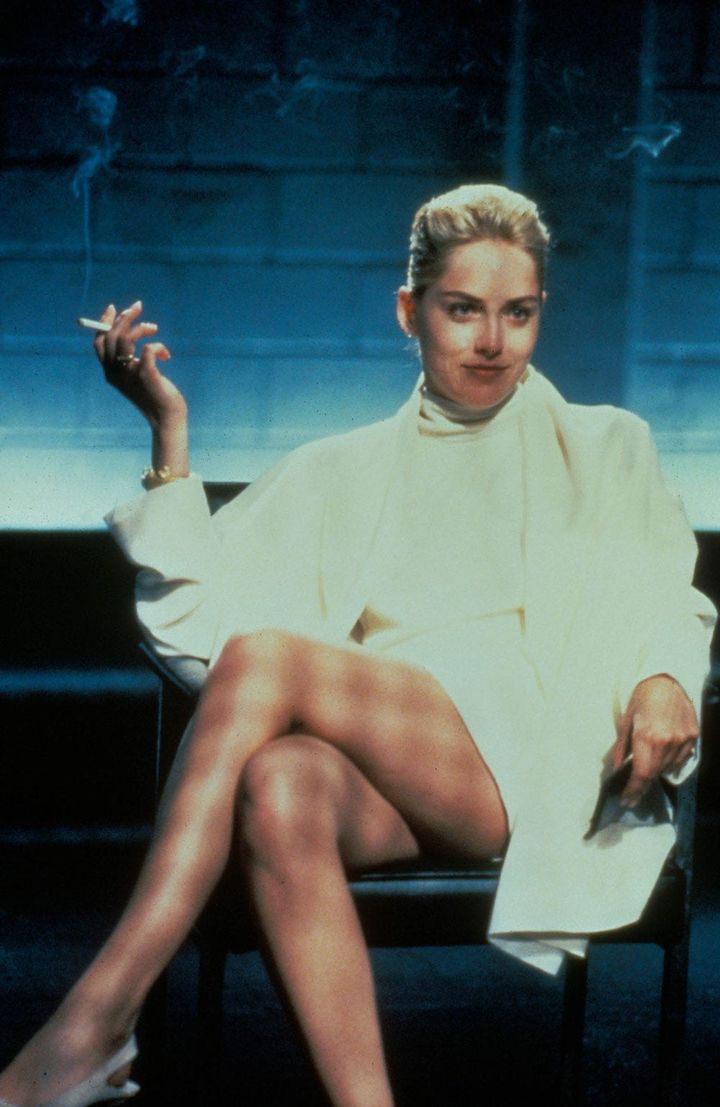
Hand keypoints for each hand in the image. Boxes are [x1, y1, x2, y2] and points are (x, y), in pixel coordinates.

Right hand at [94, 301, 187, 430]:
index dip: (104, 323)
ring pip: (126, 338)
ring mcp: (129, 374)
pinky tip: (165, 355)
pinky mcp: (146, 375)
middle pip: (111, 336)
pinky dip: (158, 346)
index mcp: (109, 372)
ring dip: (141, 327)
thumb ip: (128, 359)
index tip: (114, 308)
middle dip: (125, 317)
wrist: (165, 418)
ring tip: (154, 329)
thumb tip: (130, 332)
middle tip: (138, 307)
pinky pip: (149, 349)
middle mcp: (115, 373)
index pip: (99, 342)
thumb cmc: (153, 395)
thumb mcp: (135, 376)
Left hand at [611, 675, 698, 806]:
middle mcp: (667, 741)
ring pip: (668, 768)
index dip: (634, 791)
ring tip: (645, 772)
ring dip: (655, 773)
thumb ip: (621, 747)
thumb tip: (617, 768)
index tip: (627, 801)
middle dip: (642, 786)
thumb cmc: (641, 698)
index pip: (641, 774)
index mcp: (647, 737)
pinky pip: (680, 759)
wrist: (666, 680)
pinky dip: (669, 763)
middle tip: (632, 794)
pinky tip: (661, 758)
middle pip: (654, 774)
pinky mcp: (693, 735)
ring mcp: (682, 739)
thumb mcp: (626, 721)